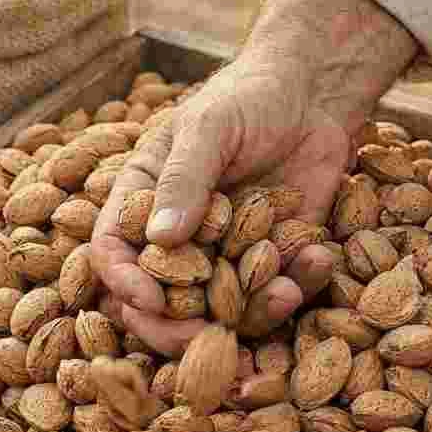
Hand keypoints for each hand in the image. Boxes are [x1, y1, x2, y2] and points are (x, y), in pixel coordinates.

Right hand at [93, 61, 347, 355]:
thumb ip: (185, 179)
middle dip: (176, 327)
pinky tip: (316, 259)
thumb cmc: (247, 99)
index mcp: (144, 202)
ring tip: (282, 294)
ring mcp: (225, 255)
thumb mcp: (209, 127)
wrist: (312, 95)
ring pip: (221, 309)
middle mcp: (179, 238)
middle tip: (202, 336)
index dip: (125, 282)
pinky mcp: (273, 260)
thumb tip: (161, 238)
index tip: (151, 300)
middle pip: (158, 302)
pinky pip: (276, 291)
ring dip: (249, 313)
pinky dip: (297, 286)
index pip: (114, 252)